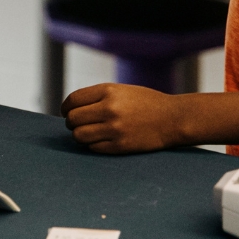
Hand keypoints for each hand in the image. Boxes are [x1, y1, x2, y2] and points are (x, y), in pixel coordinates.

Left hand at [61, 83, 180, 153]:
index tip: (67, 111)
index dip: (66, 107)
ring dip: (79, 135)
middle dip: (71, 122)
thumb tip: (72, 107)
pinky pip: (93, 147)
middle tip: (77, 123)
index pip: (73, 100)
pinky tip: (100, 139)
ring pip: (79, 135)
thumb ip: (98, 96)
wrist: (172, 118)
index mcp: (108, 90)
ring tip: (87, 132)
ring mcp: (114, 128)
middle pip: (73, 119)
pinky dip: (92, 144)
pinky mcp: (120, 146)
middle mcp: (109, 108)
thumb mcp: (122, 90)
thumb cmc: (146, 102)